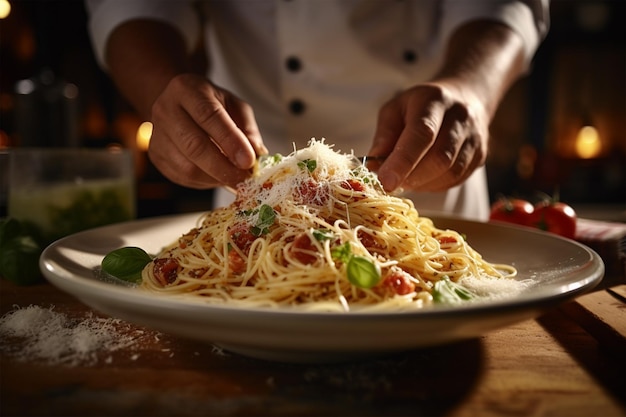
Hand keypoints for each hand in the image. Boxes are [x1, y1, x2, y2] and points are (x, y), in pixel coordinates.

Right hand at [148, 74, 266, 188]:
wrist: (179, 106)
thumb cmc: (211, 105)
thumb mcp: (234, 106)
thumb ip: (248, 129)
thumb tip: (257, 155)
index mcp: (187, 89)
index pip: (209, 116)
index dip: (230, 141)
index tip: (249, 161)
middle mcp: (165, 110)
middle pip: (194, 146)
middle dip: (224, 168)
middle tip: (245, 179)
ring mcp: (157, 135)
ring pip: (187, 167)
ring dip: (216, 178)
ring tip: (235, 179)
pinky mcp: (156, 157)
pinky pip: (182, 177)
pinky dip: (206, 182)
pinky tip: (218, 176)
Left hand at [368, 81, 488, 192]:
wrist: (464, 98)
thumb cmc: (420, 106)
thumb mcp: (394, 109)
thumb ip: (384, 136)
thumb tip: (374, 166)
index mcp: (434, 101)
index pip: (422, 134)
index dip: (403, 161)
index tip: (385, 182)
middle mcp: (460, 117)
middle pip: (439, 158)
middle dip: (411, 177)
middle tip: (391, 182)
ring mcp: (475, 138)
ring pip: (450, 173)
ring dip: (422, 183)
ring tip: (406, 178)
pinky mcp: (480, 156)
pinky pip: (456, 180)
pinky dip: (434, 185)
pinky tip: (423, 177)